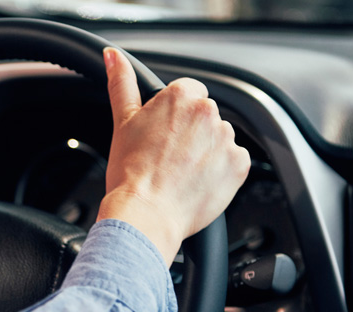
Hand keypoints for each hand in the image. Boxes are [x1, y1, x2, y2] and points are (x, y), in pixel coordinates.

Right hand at [96, 47, 249, 266]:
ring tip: (181, 174)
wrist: (146, 215)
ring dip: (206, 152)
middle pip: (204, 116)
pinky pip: (233, 162)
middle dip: (191, 133)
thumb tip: (113, 56)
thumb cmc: (131, 173)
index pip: (188, 93)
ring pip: (218, 139)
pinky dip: (220, 172)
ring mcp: (226, 138)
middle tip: (168, 158)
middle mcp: (208, 112)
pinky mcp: (239, 165)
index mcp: (181, 96)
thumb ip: (121, 83)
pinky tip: (197, 183)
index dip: (173, 116)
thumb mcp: (122, 122)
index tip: (163, 136)